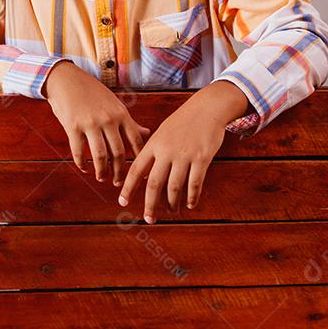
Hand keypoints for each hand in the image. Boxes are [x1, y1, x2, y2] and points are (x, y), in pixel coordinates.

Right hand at [45, 61, 149, 185]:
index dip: (139, 160)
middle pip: (119, 153)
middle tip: (119, 183)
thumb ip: (129, 121)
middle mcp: (108, 120)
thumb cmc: (92, 92)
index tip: (140, 174)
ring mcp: (90, 123)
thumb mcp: (114, 103)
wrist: (66, 79)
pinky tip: (85, 169)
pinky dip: (82, 164)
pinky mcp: (72, 126)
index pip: (136, 142)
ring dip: (102, 172)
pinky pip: (78, 151)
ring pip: (100, 156)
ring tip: (102, 178)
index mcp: (121, 114)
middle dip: (120, 172)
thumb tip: (147, 132)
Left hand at [118, 82, 244, 222]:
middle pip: (154, 183)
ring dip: (172, 203)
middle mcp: (166, 151)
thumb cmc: (182, 122)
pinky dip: (192, 196)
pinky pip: (195, 183)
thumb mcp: (162, 133)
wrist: (206, 109)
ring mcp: (184, 155)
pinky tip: (190, 204)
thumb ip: (152, 152)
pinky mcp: (202, 158)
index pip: (136, 169)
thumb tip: (144, 175)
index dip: (128, 187)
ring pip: (175, 186)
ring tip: (171, 212)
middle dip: (150, 204)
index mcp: (153, 144)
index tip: (121, 201)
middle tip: (149, 219)